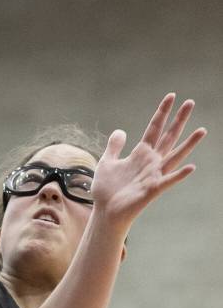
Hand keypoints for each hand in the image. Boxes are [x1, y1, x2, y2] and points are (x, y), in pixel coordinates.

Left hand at [91, 94, 205, 231]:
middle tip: (190, 102)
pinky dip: (179, 175)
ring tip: (202, 131)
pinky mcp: (152, 189)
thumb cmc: (106, 189)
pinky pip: (168, 181)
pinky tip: (191, 167)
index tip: (171, 96)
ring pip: (175, 156)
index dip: (162, 112)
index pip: (154, 128)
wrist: (105, 212)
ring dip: (188, 144)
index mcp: (141, 153)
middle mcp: (151, 161)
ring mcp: (154, 175)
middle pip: (168, 136)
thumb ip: (115, 146)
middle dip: (179, 120)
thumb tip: (120, 131)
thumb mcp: (107, 162)